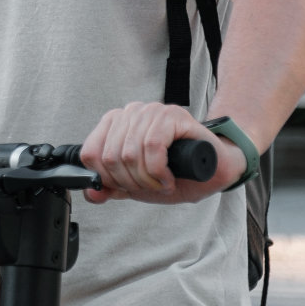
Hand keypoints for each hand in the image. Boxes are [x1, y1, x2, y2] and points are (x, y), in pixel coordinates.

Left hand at [79, 102, 244, 204]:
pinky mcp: (172, 115)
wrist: (213, 168)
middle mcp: (130, 113)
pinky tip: (167, 178)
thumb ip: (111, 187)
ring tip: (161, 183)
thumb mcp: (136, 185)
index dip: (106, 178)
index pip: (90, 153)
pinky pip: (153, 146)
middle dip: (130, 182)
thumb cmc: (175, 172)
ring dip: (147, 179)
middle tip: (150, 188)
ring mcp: (151, 111)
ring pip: (130, 153)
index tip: (126, 187)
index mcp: (114, 125)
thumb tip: (91, 193)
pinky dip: (158, 170)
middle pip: (111, 156)